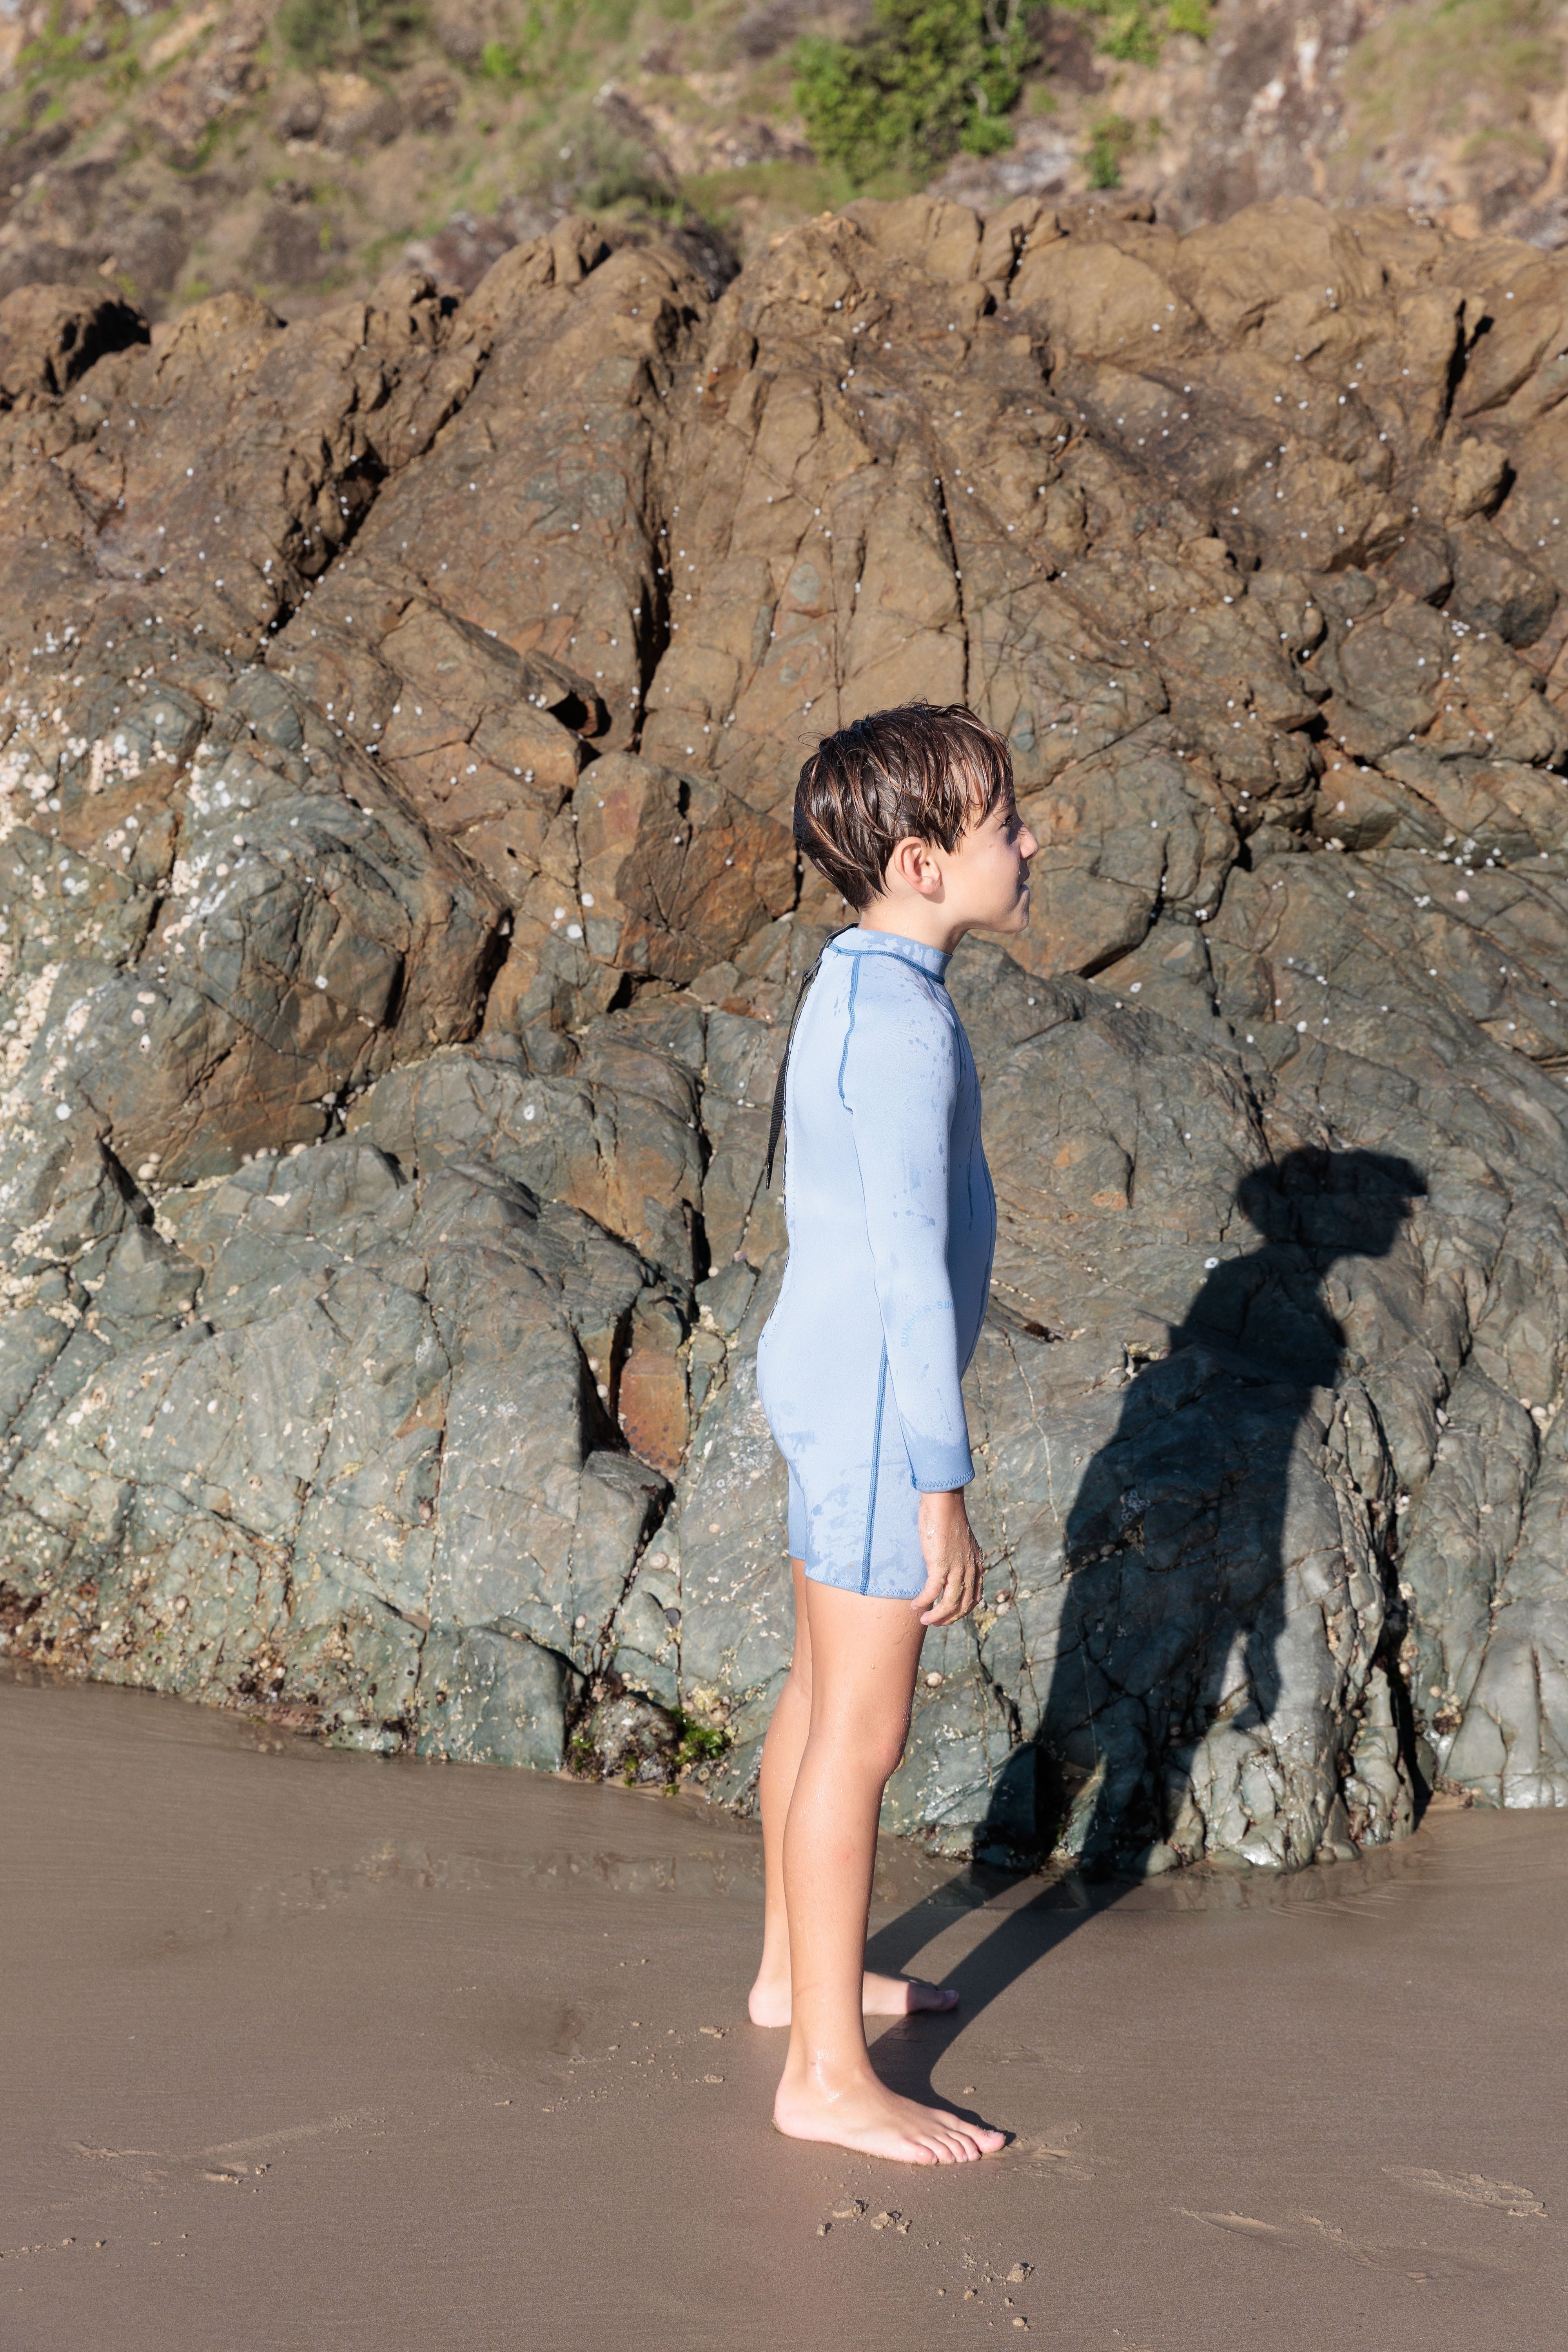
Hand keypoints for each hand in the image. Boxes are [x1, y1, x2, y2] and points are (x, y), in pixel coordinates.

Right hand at [911, 1489, 984, 1625]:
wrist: (944, 1503)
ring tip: (924, 1620)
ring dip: (936, 1616)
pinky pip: (932, 1592)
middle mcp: (970, 1570)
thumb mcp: (960, 1543)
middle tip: (934, 1622)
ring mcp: (957, 1568)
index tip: (948, 1615)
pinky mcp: (941, 1565)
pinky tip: (915, 1605)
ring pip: (949, 1604)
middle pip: (963, 1606)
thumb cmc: (948, 1519)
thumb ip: (959, 1558)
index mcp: (977, 1565)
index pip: (975, 1598)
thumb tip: (949, 1570)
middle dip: (948, 1619)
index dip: (961, 1612)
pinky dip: (923, 1602)